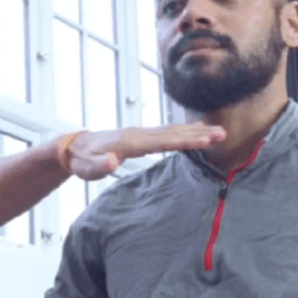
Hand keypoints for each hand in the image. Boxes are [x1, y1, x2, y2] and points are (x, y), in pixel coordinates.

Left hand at [62, 123, 225, 179]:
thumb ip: (101, 165)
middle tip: (223, 133)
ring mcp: (141, 133)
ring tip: (218, 131)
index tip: (205, 140)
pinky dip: (184, 131)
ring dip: (195, 130)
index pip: (163, 141)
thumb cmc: (82, 160)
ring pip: (173, 130)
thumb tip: (113, 161)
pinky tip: (195, 132)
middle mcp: (139, 134)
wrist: (74, 147)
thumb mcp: (87, 167)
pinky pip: (167, 133)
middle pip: (174, 132)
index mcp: (131, 142)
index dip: (185, 141)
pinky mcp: (141, 136)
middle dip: (199, 133)